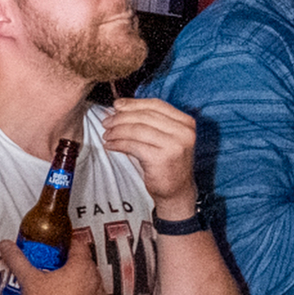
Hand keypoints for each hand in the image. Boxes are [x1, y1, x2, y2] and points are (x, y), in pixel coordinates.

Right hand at [1, 230, 108, 294]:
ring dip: (82, 283)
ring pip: (93, 284)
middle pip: (87, 265)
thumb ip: (17, 259)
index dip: (69, 245)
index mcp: (81, 267)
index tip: (59, 248)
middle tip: (57, 269)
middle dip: (74, 265)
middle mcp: (95, 281)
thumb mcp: (28, 279)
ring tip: (64, 288)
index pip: (79, 246)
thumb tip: (6, 245)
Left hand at [100, 98, 200, 213]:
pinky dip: (118, 144)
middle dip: (121, 117)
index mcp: (186, 123)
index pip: (156, 105)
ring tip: (106, 135)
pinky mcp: (161, 158)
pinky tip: (110, 146)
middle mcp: (184, 132)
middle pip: (145, 116)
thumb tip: (119, 106)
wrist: (177, 191)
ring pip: (137, 130)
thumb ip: (150, 121)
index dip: (133, 103)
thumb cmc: (167, 162)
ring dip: (117, 131)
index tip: (116, 105)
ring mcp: (174, 145)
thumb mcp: (165, 137)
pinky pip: (133, 145)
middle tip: (106, 122)